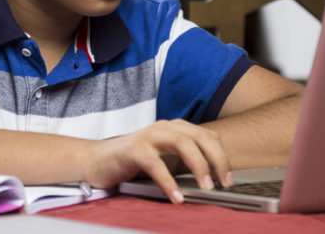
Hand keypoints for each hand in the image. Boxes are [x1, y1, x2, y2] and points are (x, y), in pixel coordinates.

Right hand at [81, 119, 234, 202]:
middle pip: (199, 136)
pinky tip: (177, 197)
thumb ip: (183, 162)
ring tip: (206, 188)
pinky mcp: (133, 149)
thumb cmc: (132, 162)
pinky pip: (156, 164)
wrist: (95, 161)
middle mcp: (164, 127)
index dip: (222, 156)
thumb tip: (212, 180)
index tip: (229, 179)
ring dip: (199, 165)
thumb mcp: (164, 159)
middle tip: (224, 183)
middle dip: (217, 159)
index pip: (207, 136)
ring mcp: (148, 136)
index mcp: (174, 128)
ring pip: (183, 143)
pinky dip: (169, 182)